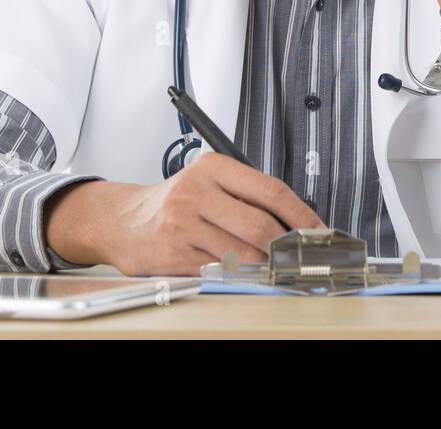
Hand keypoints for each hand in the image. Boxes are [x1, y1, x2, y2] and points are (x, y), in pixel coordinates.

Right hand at [44, 154, 324, 275]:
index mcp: (212, 167)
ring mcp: (183, 224)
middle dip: (287, 246)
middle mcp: (196, 192)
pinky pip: (220, 269)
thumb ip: (246, 195)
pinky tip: (243, 270)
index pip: (270, 190)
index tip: (317, 230)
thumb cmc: (175, 201)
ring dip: (266, 264)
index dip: (301, 214)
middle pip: (260, 225)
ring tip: (273, 264)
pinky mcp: (175, 254)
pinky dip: (239, 274)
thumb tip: (296, 220)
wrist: (123, 220)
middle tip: (299, 254)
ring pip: (243, 253)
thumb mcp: (208, 181)